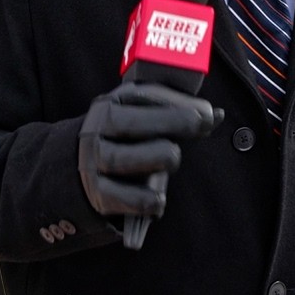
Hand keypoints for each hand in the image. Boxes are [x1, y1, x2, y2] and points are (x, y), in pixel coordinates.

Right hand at [78, 81, 222, 218]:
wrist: (78, 167)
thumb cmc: (127, 137)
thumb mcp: (145, 117)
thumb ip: (179, 113)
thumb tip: (216, 115)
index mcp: (111, 105)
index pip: (143, 96)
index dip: (179, 104)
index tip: (207, 113)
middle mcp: (97, 131)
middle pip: (132, 125)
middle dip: (173, 123)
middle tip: (199, 127)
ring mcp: (92, 163)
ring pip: (125, 159)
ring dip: (160, 158)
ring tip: (172, 160)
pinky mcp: (97, 194)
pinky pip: (127, 198)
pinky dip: (149, 199)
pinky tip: (159, 198)